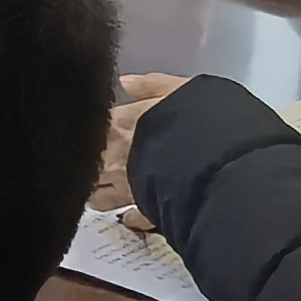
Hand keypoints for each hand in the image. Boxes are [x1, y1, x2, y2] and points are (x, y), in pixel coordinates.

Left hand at [95, 70, 186, 217]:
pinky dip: (131, 218)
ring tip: (103, 190)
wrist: (213, 161)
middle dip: (90, 163)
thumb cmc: (196, 121)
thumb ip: (149, 85)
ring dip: (98, 192)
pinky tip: (132, 216)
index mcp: (120, 124)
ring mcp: (126, 186)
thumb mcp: (176, 88)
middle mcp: (115, 157)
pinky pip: (131, 217)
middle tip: (95, 162)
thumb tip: (126, 82)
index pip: (92, 126)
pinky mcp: (145, 210)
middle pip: (88, 163)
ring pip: (97, 194)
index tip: (95, 130)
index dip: (93, 129)